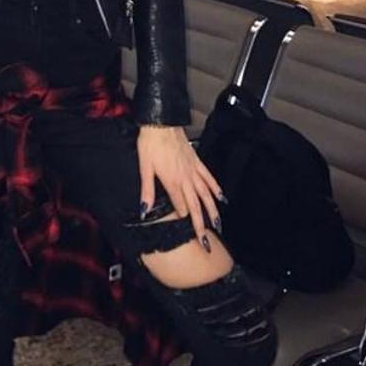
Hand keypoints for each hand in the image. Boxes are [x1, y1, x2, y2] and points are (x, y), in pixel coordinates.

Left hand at [137, 126, 222, 242]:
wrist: (161, 122)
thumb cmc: (150, 143)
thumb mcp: (144, 167)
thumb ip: (147, 191)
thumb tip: (144, 211)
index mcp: (172, 182)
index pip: (181, 207)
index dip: (183, 220)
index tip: (187, 235)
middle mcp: (186, 178)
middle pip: (196, 205)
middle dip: (202, 225)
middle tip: (207, 243)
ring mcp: (193, 170)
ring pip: (206, 194)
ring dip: (212, 210)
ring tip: (219, 225)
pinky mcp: (197, 161)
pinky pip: (209, 177)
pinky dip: (216, 188)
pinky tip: (221, 197)